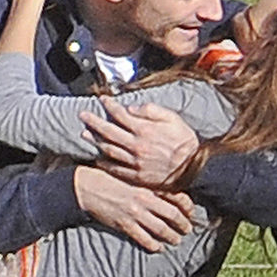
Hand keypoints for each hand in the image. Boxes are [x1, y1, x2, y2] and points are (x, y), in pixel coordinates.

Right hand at [74, 166, 194, 251]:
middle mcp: (145, 199)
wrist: (88, 186)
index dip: (188, 207)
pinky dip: (154, 245)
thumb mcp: (134, 177)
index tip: (191, 213)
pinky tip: (158, 247)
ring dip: (172, 237)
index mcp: (149, 185)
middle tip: (187, 230)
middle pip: (173, 215)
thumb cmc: (110, 179)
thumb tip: (167, 193)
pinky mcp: (125, 225)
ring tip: (176, 241)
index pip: (177, 196)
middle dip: (183, 225)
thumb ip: (150, 185)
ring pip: (161, 229)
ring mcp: (135, 213)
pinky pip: (144, 239)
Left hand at [79, 100, 198, 185]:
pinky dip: (105, 164)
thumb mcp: (172, 118)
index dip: (109, 105)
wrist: (194, 168)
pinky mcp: (137, 176)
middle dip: (94, 122)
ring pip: (109, 150)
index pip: (120, 114)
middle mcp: (135, 146)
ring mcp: (135, 163)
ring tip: (85, 135)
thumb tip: (131, 108)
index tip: (102, 99)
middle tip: (83, 115)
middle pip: (109, 132)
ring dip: (95, 142)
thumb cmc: (185, 141)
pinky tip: (98, 160)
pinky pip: (116, 170)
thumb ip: (151, 110)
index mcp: (143, 130)